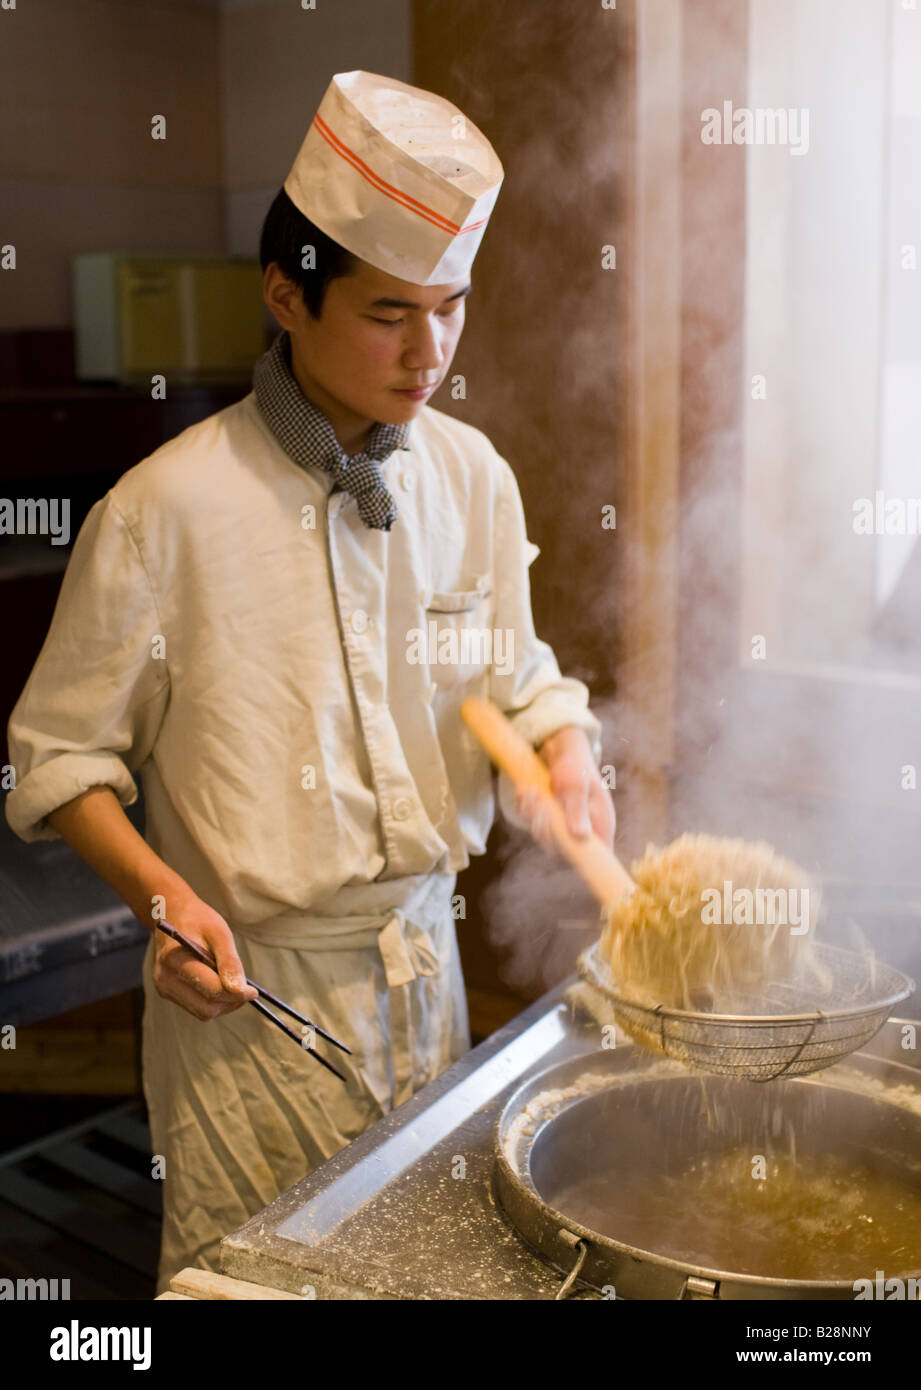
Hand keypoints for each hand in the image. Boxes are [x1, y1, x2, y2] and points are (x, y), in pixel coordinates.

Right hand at [151, 895, 257, 1020]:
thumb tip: (241, 991)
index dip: (237, 995)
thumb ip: (230, 962)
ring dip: (223, 1003)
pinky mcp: (167, 992)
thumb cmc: (199, 920)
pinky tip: (217, 982)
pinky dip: (213, 1001)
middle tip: (245, 988)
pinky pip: (196, 1007)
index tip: (253, 991)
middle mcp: (165, 979)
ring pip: (202, 1012)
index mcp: (176, 961)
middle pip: (207, 1008)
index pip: (212, 991)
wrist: (171, 915)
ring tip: (230, 981)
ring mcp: (164, 988)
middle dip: (231, 1002)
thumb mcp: (219, 933)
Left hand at [514, 726, 615, 855]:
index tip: (560, 842)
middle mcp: (584, 829)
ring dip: (533, 816)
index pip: (597, 856)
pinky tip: (524, 790)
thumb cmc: (575, 765)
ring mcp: (565, 826)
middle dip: (546, 829)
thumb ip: (578, 810)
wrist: (561, 750)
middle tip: (539, 803)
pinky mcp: (549, 820)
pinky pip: (534, 824)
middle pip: (562, 849)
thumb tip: (580, 837)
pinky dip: (526, 809)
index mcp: (600, 824)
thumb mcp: (577, 784)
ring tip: (531, 791)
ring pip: (545, 837)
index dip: (581, 858)